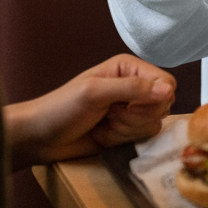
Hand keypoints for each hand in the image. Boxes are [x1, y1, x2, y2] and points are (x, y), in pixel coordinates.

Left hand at [5, 54, 175, 170]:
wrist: (38, 138)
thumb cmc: (61, 108)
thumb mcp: (95, 93)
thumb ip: (133, 89)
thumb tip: (169, 90)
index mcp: (129, 68)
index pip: (166, 82)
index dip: (155, 98)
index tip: (131, 106)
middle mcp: (135, 85)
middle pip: (163, 104)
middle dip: (136, 116)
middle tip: (111, 114)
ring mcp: (131, 109)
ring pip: (153, 122)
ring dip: (127, 129)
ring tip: (104, 124)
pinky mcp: (127, 129)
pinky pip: (142, 136)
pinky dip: (122, 139)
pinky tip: (103, 135)